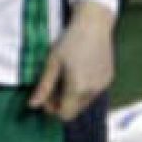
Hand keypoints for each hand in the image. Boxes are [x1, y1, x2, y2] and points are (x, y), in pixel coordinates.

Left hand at [29, 0, 113, 119]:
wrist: (94, 26)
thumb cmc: (69, 42)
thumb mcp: (52, 63)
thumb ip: (43, 87)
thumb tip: (32, 105)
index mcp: (78, 89)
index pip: (64, 115)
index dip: (52, 110)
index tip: (45, 97)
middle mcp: (93, 91)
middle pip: (75, 110)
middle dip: (62, 103)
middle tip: (52, 86)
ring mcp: (103, 85)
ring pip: (85, 102)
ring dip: (73, 96)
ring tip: (64, 77)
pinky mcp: (109, 79)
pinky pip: (94, 92)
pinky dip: (84, 89)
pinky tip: (78, 71)